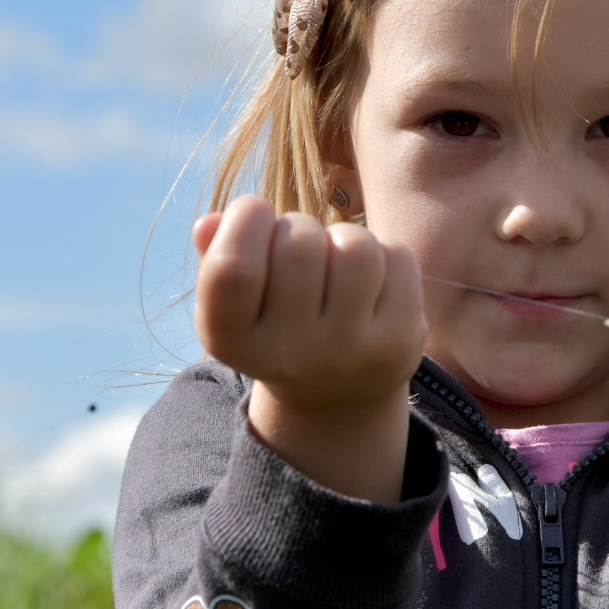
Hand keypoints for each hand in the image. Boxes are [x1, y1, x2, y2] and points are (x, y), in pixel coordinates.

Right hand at [193, 195, 425, 499]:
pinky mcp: (399, 342)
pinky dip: (385, 252)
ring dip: (346, 236)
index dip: (244, 220)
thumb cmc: (278, 323)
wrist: (338, 396)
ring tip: (337, 259)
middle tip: (300, 246)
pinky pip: (397, 256)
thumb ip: (217, 258)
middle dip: (299, 226)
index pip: (232, 269)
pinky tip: (372, 282)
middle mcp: (291, 356)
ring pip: (355, 247)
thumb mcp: (238, 302)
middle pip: (299, 245)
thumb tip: (209, 224)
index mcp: (233, 342)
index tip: (255, 212)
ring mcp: (350, 352)